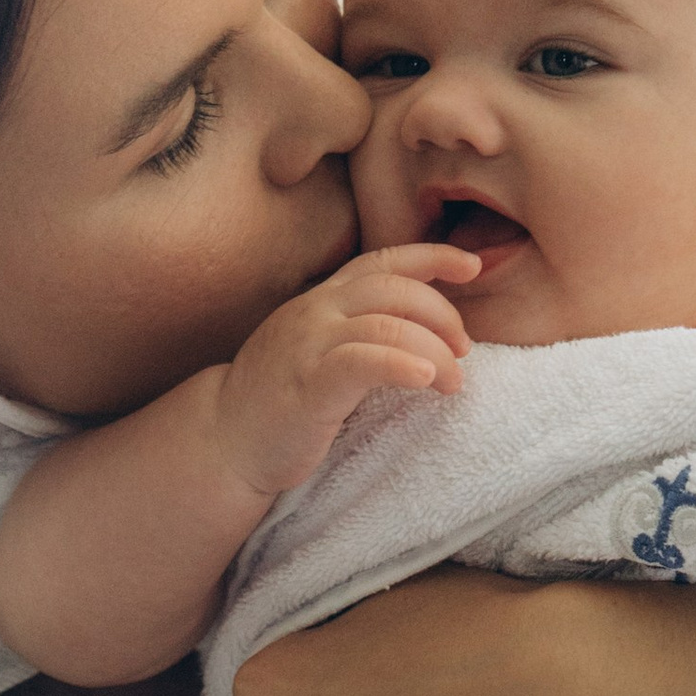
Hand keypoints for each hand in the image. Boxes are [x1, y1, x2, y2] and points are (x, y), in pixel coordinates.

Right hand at [214, 242, 478, 500]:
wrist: (224, 439)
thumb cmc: (280, 399)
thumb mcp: (319, 349)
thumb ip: (359, 331)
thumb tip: (422, 332)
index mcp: (323, 300)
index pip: (383, 261)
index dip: (431, 256)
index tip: (471, 264)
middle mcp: (316, 312)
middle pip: (395, 289)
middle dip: (442, 314)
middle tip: (464, 350)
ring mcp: (309, 345)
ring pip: (388, 324)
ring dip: (434, 349)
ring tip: (454, 380)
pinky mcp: (309, 386)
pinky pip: (364, 362)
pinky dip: (403, 364)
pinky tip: (427, 380)